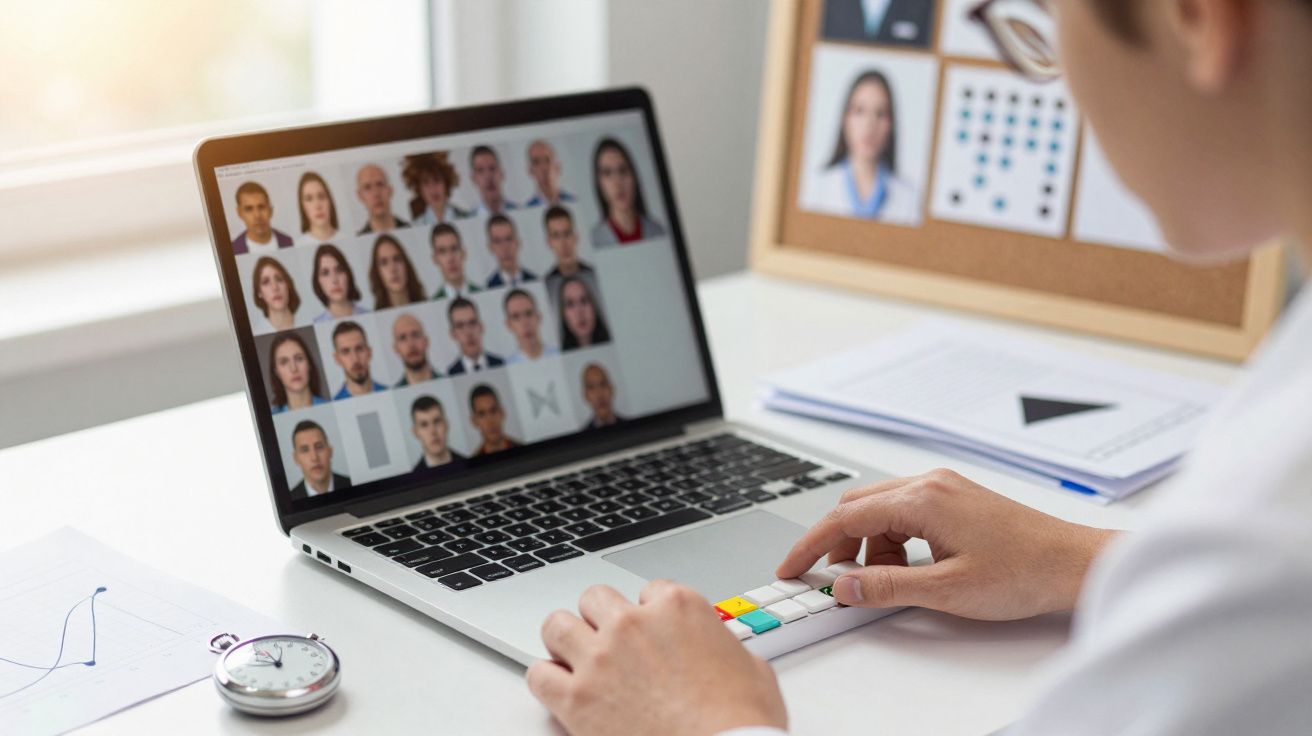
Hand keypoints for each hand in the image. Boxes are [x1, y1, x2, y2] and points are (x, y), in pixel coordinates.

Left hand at [527, 580, 787, 735]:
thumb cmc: (742, 723)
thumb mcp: (753, 669)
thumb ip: (723, 647)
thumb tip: (719, 653)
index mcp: (679, 608)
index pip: (649, 591)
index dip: (649, 614)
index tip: (651, 633)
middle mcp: (634, 624)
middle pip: (596, 598)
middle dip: (601, 618)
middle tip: (608, 642)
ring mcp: (601, 658)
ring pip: (556, 625)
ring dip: (564, 640)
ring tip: (572, 658)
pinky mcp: (577, 699)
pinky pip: (538, 675)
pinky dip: (546, 681)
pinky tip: (559, 691)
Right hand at [776, 468, 1117, 619]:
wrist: (1074, 562)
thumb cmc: (1024, 571)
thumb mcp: (947, 590)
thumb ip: (888, 586)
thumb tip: (844, 585)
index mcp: (922, 498)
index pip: (845, 517)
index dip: (812, 545)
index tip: (792, 567)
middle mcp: (929, 483)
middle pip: (858, 507)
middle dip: (837, 544)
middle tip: (832, 579)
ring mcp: (944, 487)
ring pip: (881, 510)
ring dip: (869, 545)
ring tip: (883, 582)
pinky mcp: (956, 498)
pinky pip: (905, 511)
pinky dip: (892, 539)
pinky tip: (907, 568)